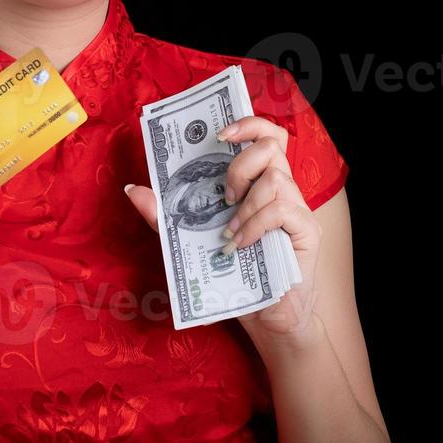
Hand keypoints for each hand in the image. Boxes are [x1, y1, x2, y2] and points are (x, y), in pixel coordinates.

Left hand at [124, 116, 324, 356]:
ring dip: (245, 204)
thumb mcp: (190, 242)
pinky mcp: (308, 231)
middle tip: (223, 195)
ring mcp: (298, 209)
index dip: (247, 124)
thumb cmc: (234, 276)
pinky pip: (284, 209)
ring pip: (276, 178)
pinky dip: (255, 224)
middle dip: (240, 165)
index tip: (219, 135)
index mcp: (259, 183)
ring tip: (228, 232)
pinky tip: (239, 244)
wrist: (267, 319)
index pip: (266, 134)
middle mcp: (283, 189)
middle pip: (273, 145)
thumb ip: (165, 215)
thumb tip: (134, 190)